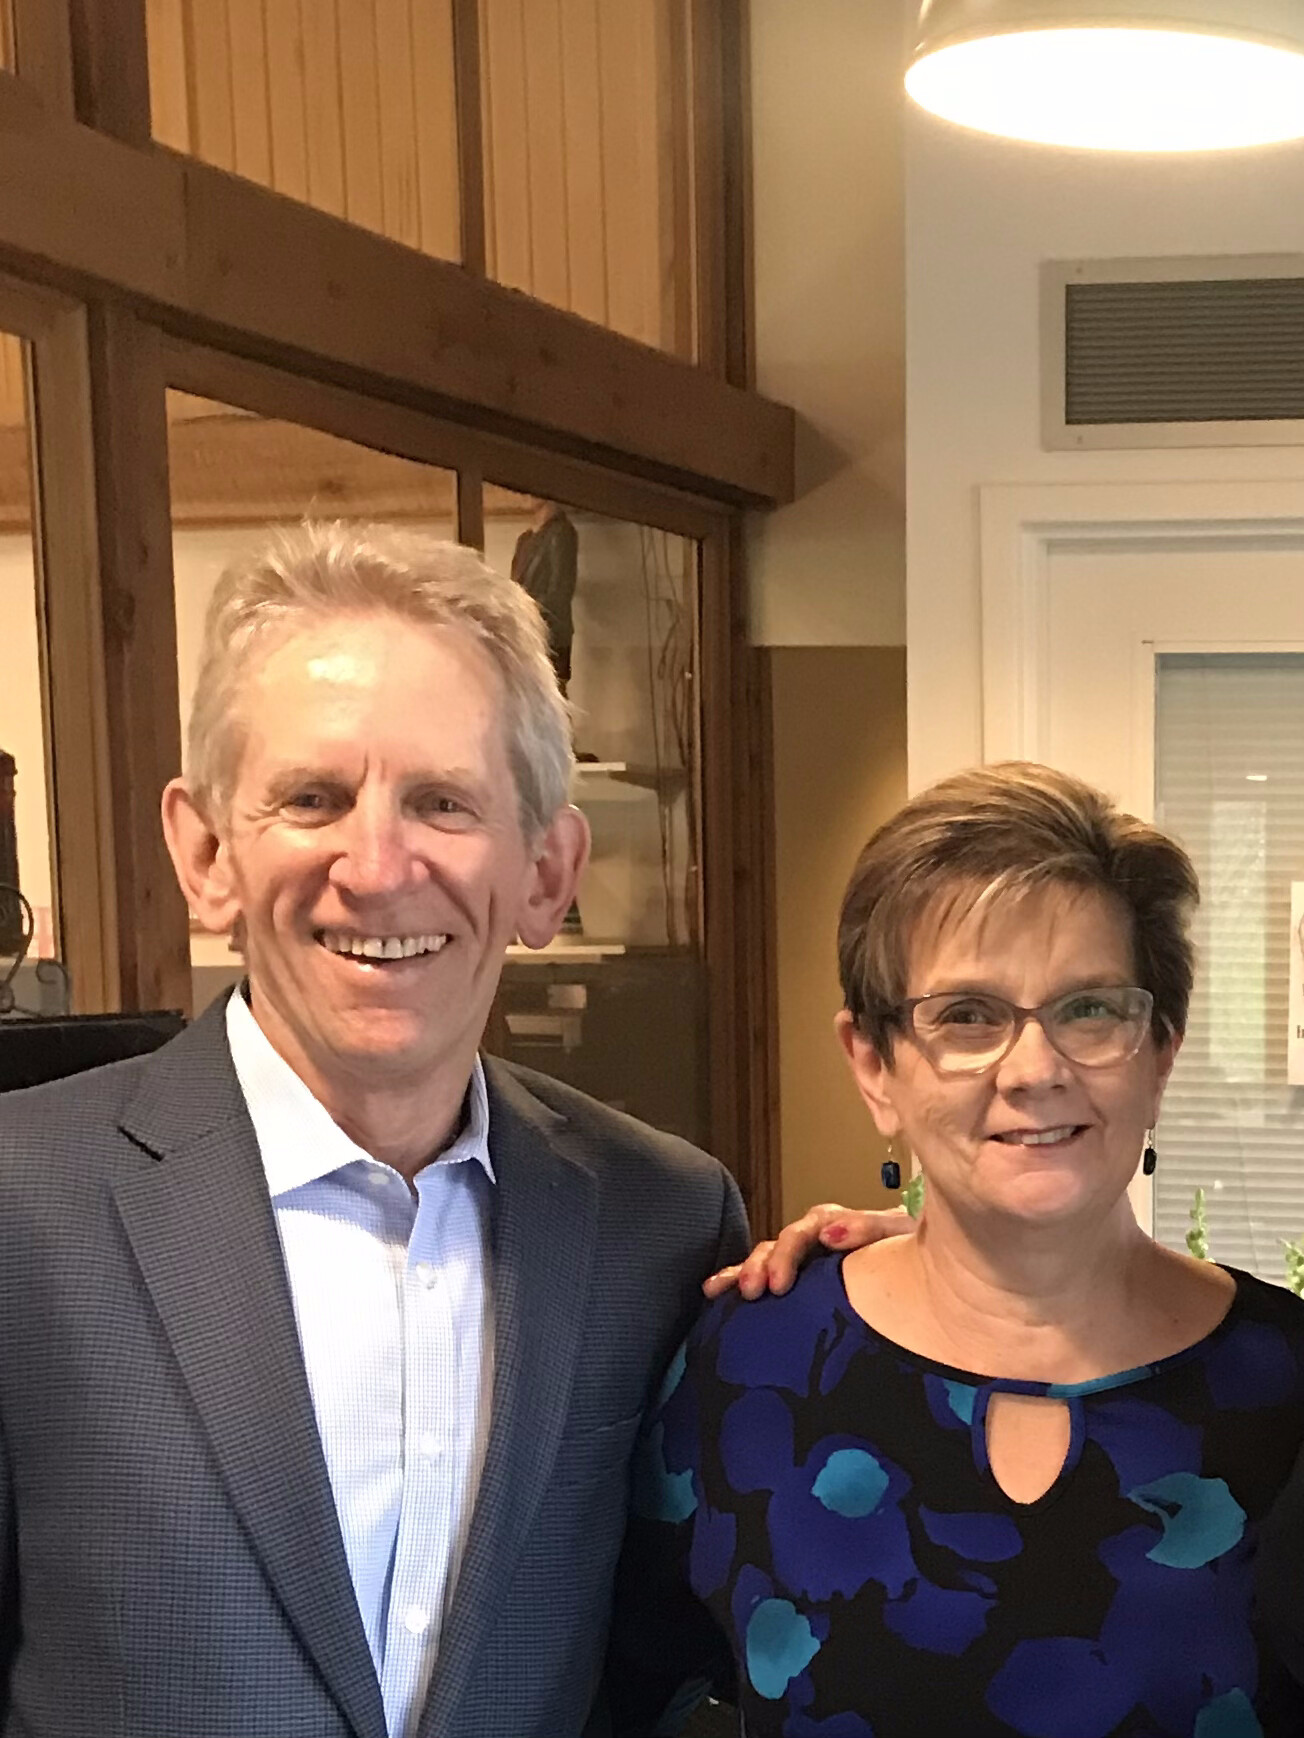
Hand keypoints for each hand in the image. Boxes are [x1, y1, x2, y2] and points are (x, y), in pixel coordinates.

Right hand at [703, 1203, 914, 1299]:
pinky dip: (736, 1279)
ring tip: (726, 1290)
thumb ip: (870, 1229)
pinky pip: (762, 1277)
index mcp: (840, 1223)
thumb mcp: (900, 1236)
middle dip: (765, 1264)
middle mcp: (816, 1238)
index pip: (810, 1227)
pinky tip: (713, 1291)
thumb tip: (830, 1234)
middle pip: (782, 1243)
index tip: (782, 1280)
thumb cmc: (917, 1252)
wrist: (933, 1276)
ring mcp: (805, 1261)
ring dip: (745, 1271)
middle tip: (755, 1290)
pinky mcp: (796, 1283)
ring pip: (766, 1258)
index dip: (792, 1250)